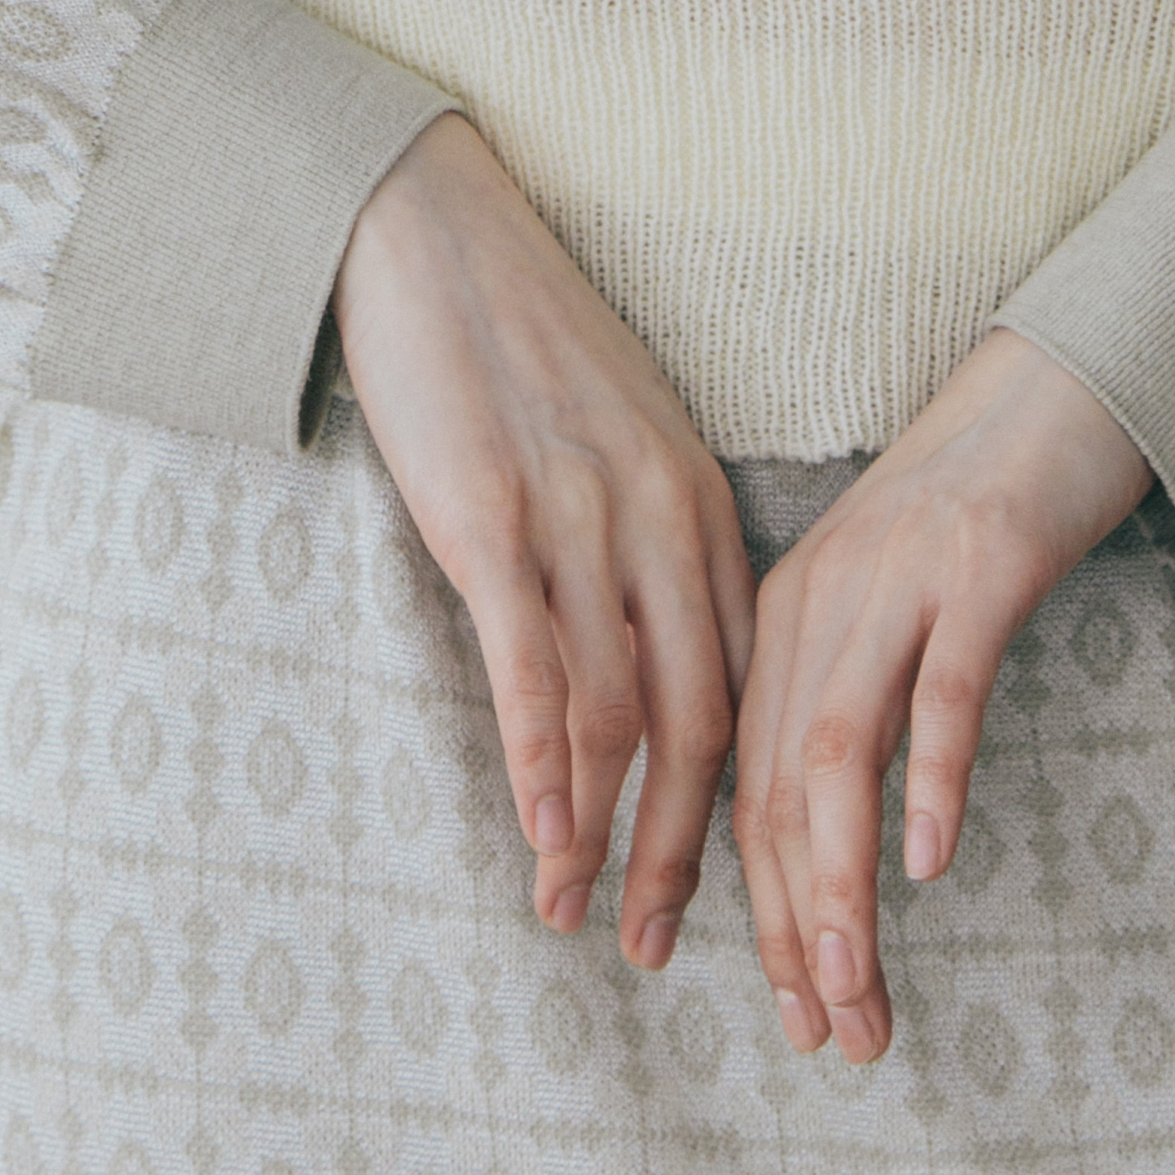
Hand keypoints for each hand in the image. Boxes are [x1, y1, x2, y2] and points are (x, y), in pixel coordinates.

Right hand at [329, 110, 755, 966]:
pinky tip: (543, 835)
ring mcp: (575, 518)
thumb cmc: (515, 336)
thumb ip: (642, 533)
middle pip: (699, 720)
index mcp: (694, 502)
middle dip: (685, 850)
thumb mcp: (614, 432)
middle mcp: (654, 518)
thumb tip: (648, 643)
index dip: (742, 799)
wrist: (431, 227)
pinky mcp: (491, 516)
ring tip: (578, 918)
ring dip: (599, 833)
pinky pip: (533, 663)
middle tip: (670, 947)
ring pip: (615, 711)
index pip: (742, 680)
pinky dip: (543, 762)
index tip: (730, 883)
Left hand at [729, 326, 1153, 1065]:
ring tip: (856, 985)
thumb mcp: (887, 606)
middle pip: (776, 790)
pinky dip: (931, 777)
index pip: (746, 792)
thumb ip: (850, 701)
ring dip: (841, 883)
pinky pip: (943, 685)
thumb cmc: (979, 510)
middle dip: (795, 929)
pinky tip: (935, 861)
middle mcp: (820, 600)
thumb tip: (836, 845)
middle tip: (830, 1036)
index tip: (796, 1015)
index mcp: (783, 619)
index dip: (764, 915)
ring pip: (836, 755)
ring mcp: (899, 579)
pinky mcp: (981, 561)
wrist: (1057, 379)